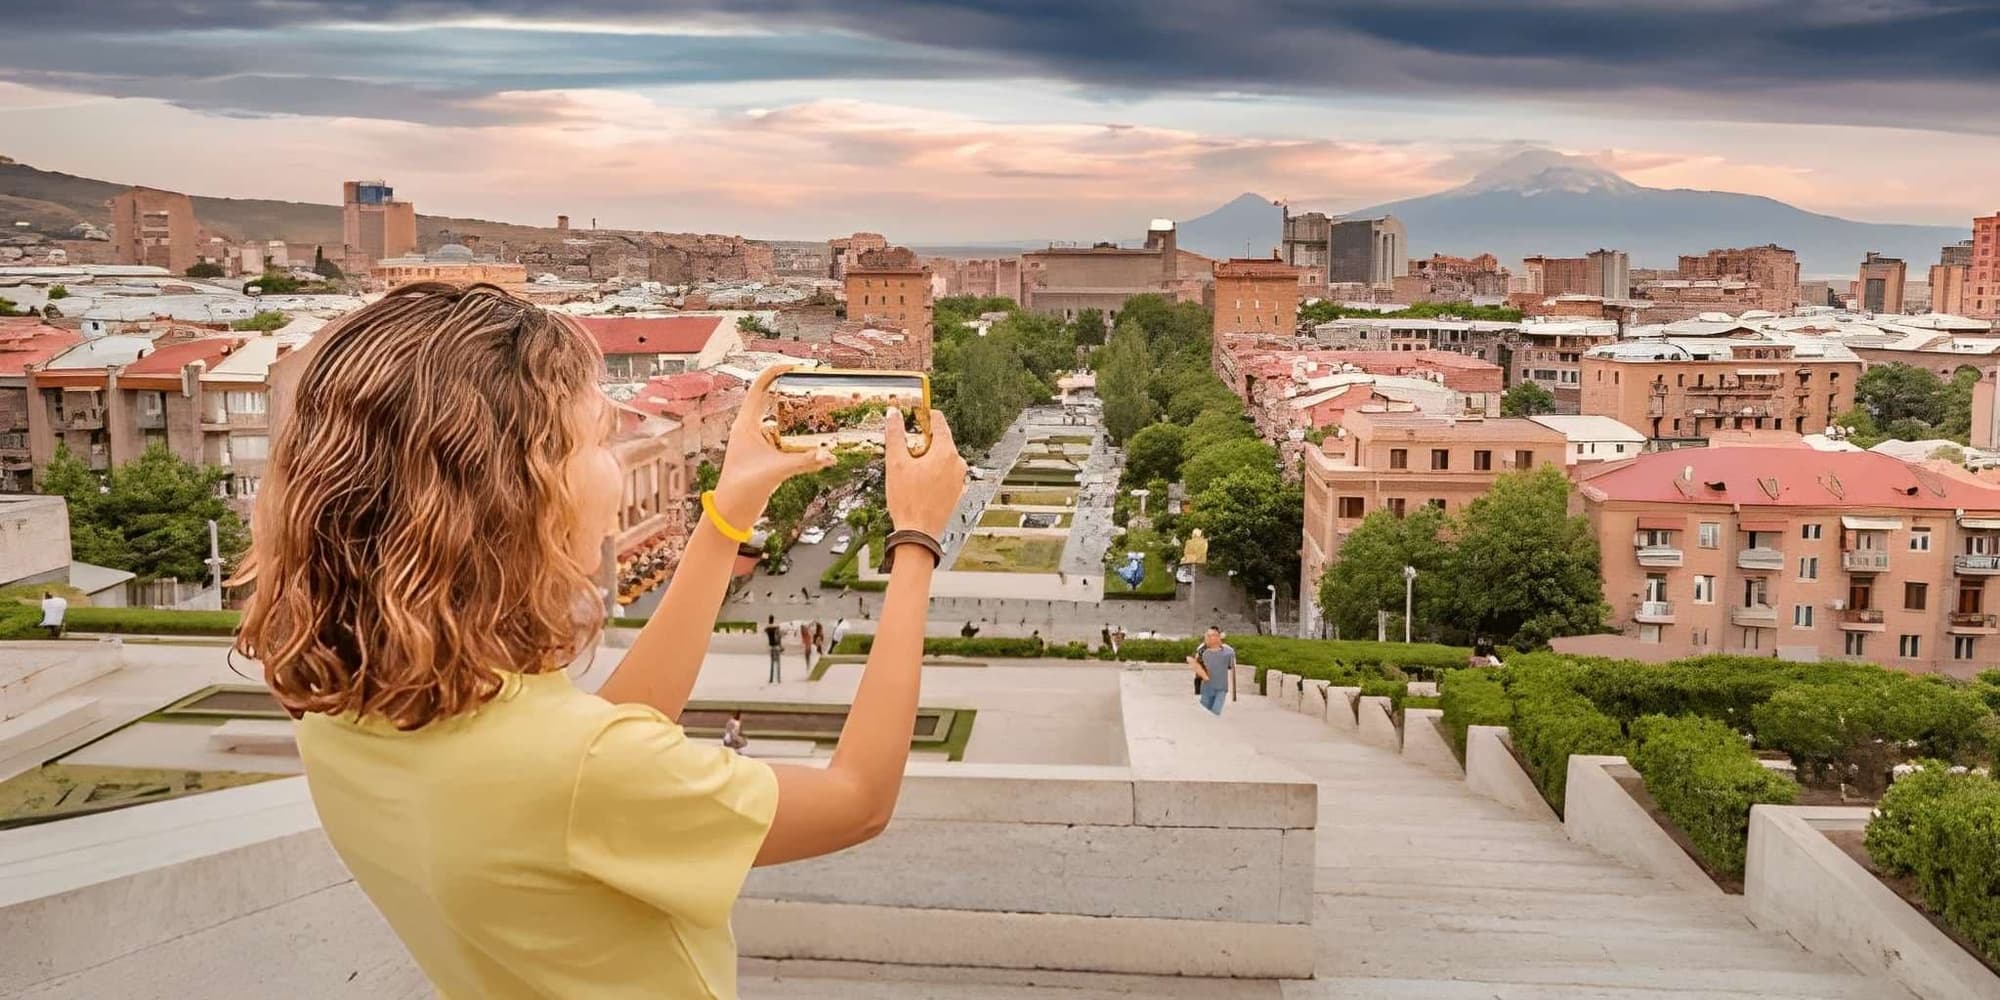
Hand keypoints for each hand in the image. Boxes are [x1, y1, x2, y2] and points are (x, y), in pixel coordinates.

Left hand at [712, 366, 834, 522]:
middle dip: (790, 391)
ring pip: (779, 420)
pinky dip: (798, 435)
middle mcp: (750, 429)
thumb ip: (805, 461)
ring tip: (816, 407)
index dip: (774, 372)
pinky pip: (784, 438)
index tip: (792, 365)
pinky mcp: (764, 454)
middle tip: (810, 384)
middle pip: (771, 400)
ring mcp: (757, 441)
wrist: (732, 512)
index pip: (759, 388)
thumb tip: (830, 456)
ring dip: (796, 414)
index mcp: (746, 424)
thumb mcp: (777, 471)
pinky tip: (814, 438)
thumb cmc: (742, 489)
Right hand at [884, 408, 966, 537]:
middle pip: (940, 440)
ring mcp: (959, 479)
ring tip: (909, 472)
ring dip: (926, 458)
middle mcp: (958, 463)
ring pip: (942, 458)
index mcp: (946, 452)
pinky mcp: (957, 492)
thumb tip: (893, 414)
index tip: (912, 415)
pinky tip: (918, 483)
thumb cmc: (908, 501)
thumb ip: (895, 434)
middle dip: (922, 441)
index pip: (938, 421)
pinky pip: (945, 474)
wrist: (918, 534)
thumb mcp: (895, 463)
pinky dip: (933, 473)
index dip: (923, 415)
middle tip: (905, 451)